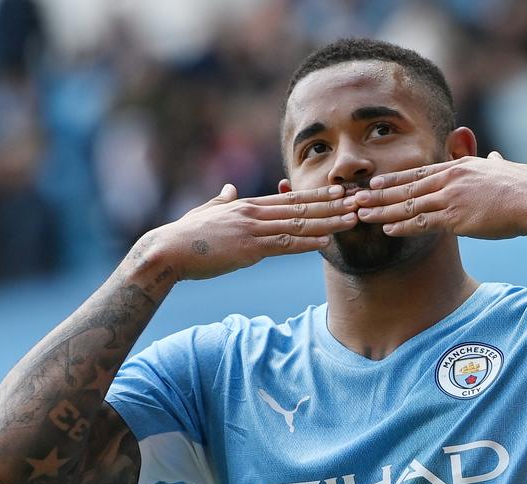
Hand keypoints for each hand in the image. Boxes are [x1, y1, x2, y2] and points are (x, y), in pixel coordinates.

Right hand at [135, 183, 358, 280]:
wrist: (168, 250)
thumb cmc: (185, 235)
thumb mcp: (207, 211)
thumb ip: (222, 201)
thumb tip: (229, 189)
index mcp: (247, 205)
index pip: (289, 199)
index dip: (316, 195)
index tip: (338, 191)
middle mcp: (253, 213)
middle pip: (301, 208)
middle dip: (332, 205)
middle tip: (358, 200)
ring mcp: (252, 230)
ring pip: (298, 224)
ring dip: (328, 222)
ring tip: (352, 219)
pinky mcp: (248, 249)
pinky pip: (284, 245)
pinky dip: (307, 243)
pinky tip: (326, 242)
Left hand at [353, 151, 526, 239]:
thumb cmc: (525, 186)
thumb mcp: (507, 166)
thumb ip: (495, 161)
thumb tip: (495, 155)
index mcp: (459, 167)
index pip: (419, 172)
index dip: (395, 179)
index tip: (376, 182)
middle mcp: (450, 180)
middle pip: (406, 187)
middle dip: (379, 194)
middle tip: (356, 197)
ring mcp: (450, 198)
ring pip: (408, 205)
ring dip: (383, 211)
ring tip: (362, 215)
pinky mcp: (455, 218)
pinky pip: (422, 223)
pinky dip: (402, 226)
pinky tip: (387, 230)